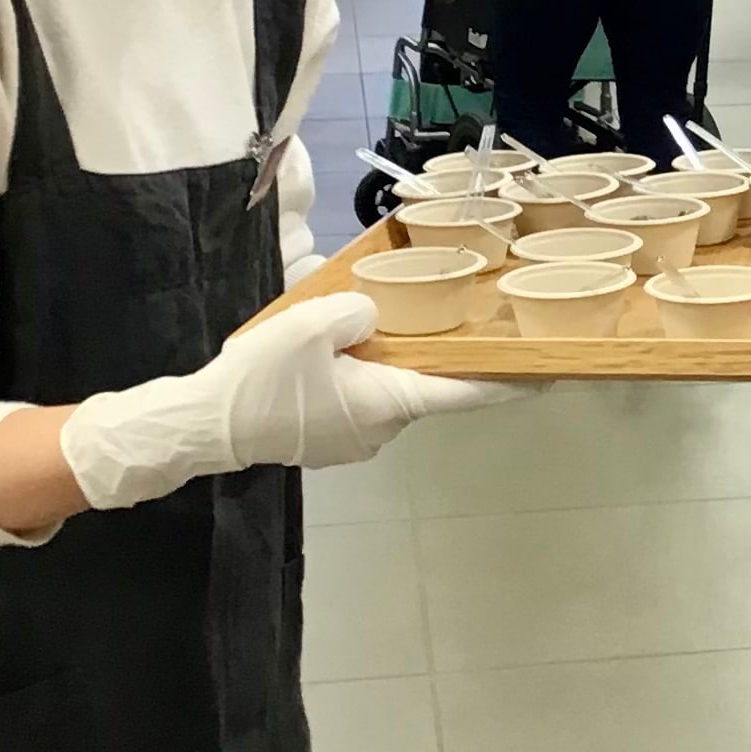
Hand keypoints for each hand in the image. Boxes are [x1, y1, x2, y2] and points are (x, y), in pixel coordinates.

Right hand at [60, 293, 504, 511]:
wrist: (202, 426)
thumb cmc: (261, 382)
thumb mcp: (311, 326)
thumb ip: (356, 313)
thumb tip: (369, 320)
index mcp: (390, 402)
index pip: (466, 392)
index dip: (510, 382)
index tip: (548, 374)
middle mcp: (382, 427)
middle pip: (425, 383)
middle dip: (431, 353)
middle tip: (439, 317)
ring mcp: (354, 439)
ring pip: (387, 389)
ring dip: (385, 362)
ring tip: (367, 327)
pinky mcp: (326, 437)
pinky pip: (357, 398)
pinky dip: (356, 375)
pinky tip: (332, 352)